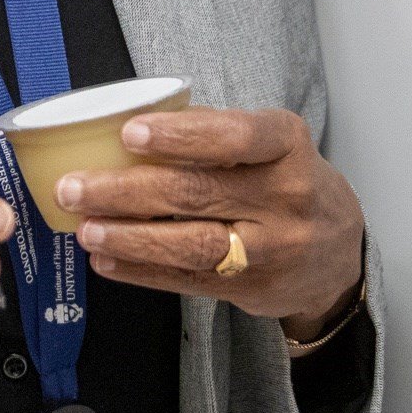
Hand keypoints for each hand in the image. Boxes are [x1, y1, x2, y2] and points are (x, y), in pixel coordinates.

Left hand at [64, 108, 364, 337]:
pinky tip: (106, 259)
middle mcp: (286, 197)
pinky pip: (189, 281)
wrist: (338, 254)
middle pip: (198, 193)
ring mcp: (272, 249)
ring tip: (84, 228)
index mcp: (287, 145)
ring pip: (191, 244)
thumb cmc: (285, 182)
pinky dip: (141, 271)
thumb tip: (128, 123)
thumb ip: (214, 133)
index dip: (181, 136)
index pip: (236, 136)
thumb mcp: (271, 144)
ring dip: (129, 237)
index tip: (129, 133)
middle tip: (73, 187)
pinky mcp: (254, 289)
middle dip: (126, 190)